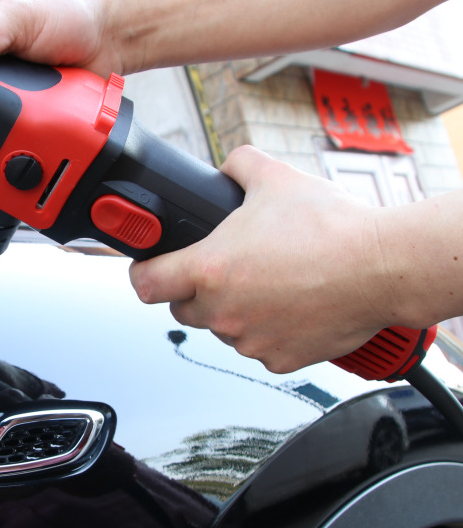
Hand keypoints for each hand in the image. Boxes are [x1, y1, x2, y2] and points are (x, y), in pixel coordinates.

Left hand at [129, 146, 393, 373]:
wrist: (384, 267)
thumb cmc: (332, 228)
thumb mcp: (274, 179)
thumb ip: (238, 167)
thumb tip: (227, 168)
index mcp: (209, 270)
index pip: (145, 285)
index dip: (144, 273)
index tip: (150, 268)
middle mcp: (222, 311)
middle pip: (182, 310)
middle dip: (195, 291)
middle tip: (225, 269)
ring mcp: (249, 340)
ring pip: (221, 329)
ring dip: (232, 311)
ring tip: (268, 283)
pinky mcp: (278, 360)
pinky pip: (257, 347)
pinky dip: (266, 330)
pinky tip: (290, 305)